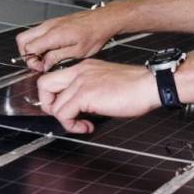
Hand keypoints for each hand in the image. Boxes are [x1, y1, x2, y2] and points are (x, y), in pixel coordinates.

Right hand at [16, 9, 118, 71]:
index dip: (31, 61)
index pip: (28, 48)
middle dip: (26, 54)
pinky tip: (51, 50)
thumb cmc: (94, 35)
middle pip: (22, 39)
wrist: (103, 21)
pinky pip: (38, 32)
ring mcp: (50, 23)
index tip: (41, 67)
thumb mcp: (77, 52)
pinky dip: (38, 42)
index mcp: (53, 35)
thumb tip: (44, 64)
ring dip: (32, 48)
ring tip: (45, 58)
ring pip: (29, 35)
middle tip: (39, 63)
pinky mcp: (54, 23)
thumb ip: (56, 58)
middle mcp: (49, 27)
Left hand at [36, 59, 157, 132]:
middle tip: (66, 116)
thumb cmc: (136, 86)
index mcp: (84, 67)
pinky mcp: (85, 94)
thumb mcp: (106, 83)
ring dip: (66, 121)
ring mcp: (80, 81)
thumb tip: (80, 108)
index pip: (54, 78)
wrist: (149, 84)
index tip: (68, 109)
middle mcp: (79, 71)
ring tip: (82, 124)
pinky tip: (87, 127)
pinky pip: (64, 114)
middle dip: (50, 106)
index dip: (55, 97)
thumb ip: (90, 90)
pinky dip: (72, 126)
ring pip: (54, 105)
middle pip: (43, 85)